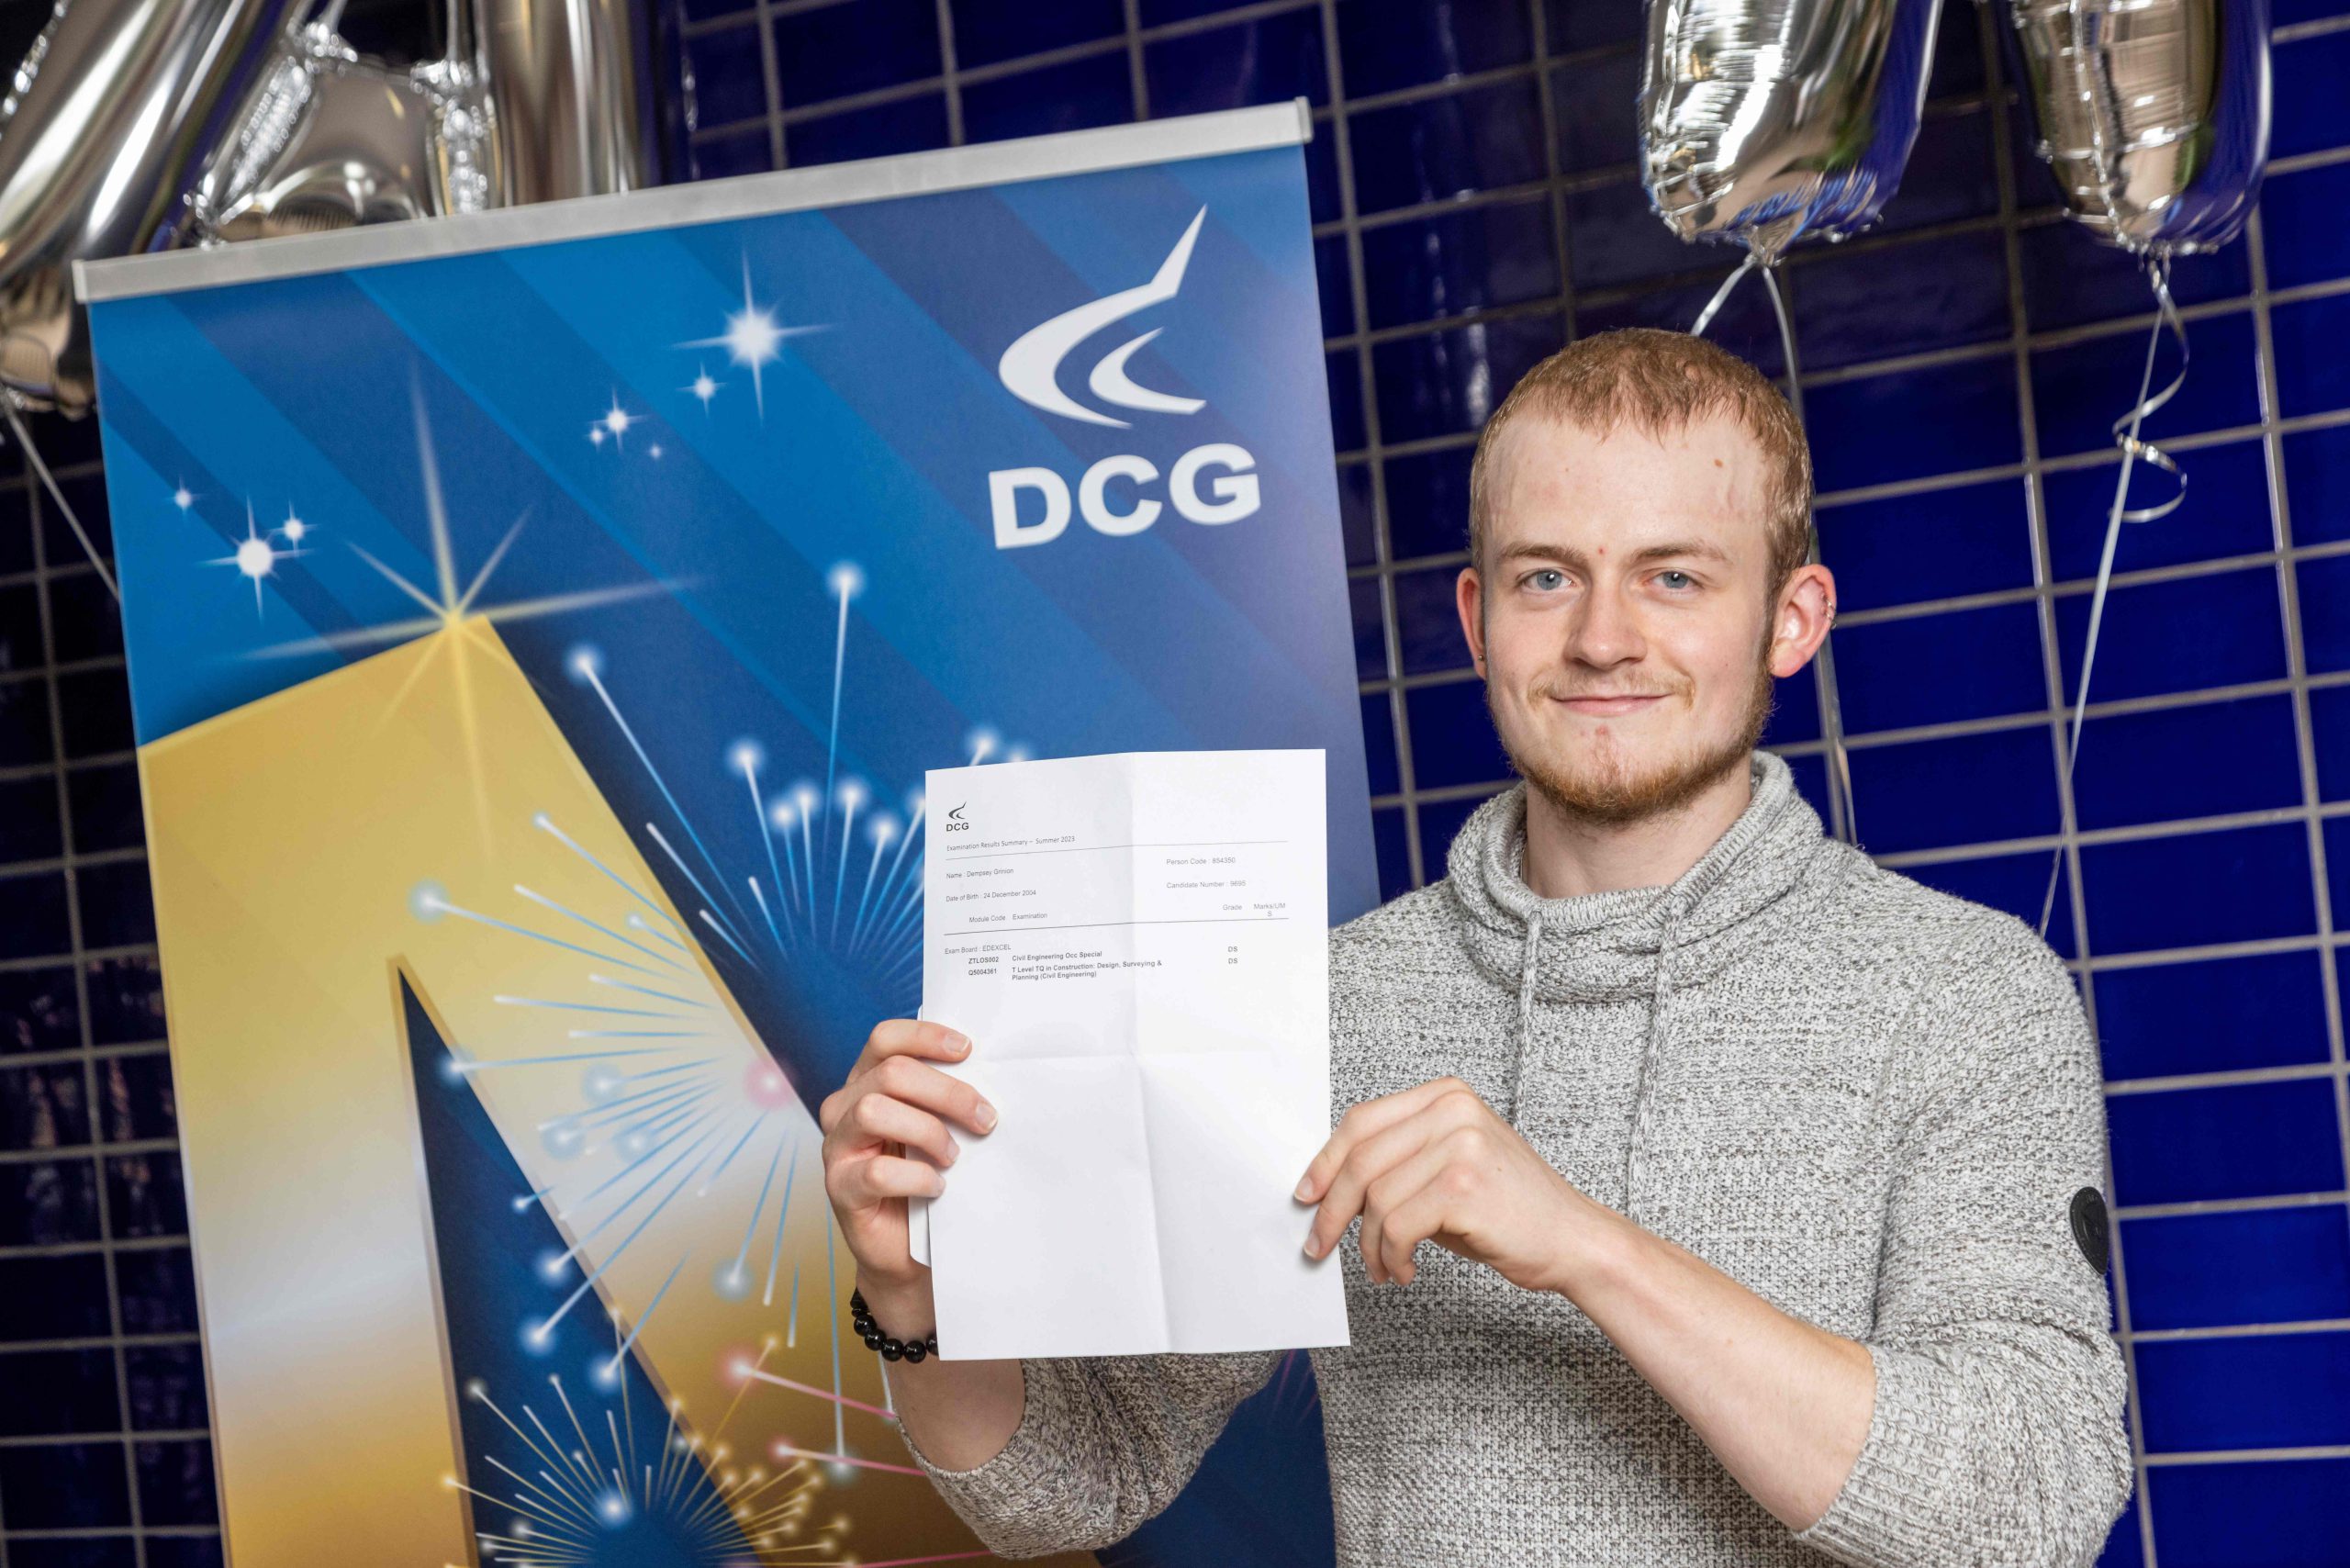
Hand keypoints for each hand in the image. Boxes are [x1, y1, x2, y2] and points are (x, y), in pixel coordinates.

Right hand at [820, 1019, 998, 1317]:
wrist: (909, 1251)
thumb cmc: (928, 1178)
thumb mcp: (940, 1128)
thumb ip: (946, 1099)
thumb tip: (989, 1073)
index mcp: (868, 1082)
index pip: (885, 1039)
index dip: (925, 1037)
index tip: (968, 1049)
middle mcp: (845, 1107)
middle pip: (891, 1073)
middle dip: (947, 1092)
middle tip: (985, 1118)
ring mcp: (838, 1147)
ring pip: (874, 1111)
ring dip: (927, 1131)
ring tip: (953, 1157)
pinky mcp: (840, 1187)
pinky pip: (876, 1171)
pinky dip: (916, 1177)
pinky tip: (937, 1187)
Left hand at [1296, 1077, 1588, 1291]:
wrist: (1572, 1240)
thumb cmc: (1508, 1211)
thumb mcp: (1449, 1168)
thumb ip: (1399, 1164)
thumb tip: (1331, 1190)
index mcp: (1446, 1095)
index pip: (1361, 1121)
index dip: (1326, 1162)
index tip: (1307, 1196)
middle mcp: (1452, 1109)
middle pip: (1361, 1160)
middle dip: (1332, 1211)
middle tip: (1319, 1246)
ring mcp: (1460, 1143)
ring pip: (1375, 1199)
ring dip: (1369, 1245)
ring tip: (1382, 1266)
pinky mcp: (1462, 1185)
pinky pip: (1397, 1226)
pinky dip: (1390, 1256)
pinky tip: (1403, 1269)